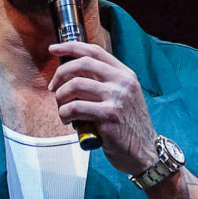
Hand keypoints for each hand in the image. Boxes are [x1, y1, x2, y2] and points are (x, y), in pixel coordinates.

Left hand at [47, 41, 157, 174]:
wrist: (145, 151)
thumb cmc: (128, 126)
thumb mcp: (123, 97)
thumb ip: (104, 83)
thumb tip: (71, 73)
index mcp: (125, 74)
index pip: (94, 51)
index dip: (70, 47)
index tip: (53, 49)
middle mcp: (122, 82)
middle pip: (81, 65)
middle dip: (60, 75)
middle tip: (53, 88)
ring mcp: (116, 98)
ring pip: (74, 86)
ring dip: (60, 98)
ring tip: (63, 110)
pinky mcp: (108, 116)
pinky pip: (75, 108)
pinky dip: (64, 114)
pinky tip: (68, 121)